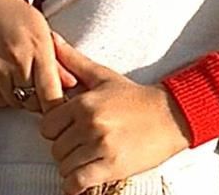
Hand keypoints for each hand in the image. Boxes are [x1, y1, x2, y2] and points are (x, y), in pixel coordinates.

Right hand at [0, 0, 75, 111]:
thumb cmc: (10, 11)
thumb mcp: (40, 27)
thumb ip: (56, 58)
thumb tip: (72, 84)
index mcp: (37, 47)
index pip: (51, 94)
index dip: (58, 106)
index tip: (62, 107)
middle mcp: (16, 61)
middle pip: (34, 103)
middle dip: (41, 101)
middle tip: (43, 91)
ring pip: (16, 103)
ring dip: (22, 98)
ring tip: (23, 78)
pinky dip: (5, 95)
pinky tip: (7, 77)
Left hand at [39, 34, 190, 193]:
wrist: (171, 116)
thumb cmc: (135, 98)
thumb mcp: (102, 76)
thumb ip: (73, 61)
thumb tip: (50, 39)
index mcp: (84, 103)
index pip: (47, 126)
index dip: (55, 130)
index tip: (68, 130)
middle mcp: (90, 125)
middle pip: (55, 148)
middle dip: (65, 149)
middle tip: (80, 145)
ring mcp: (101, 147)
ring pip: (65, 166)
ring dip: (72, 166)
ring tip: (87, 158)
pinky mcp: (112, 167)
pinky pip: (77, 183)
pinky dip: (76, 185)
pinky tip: (84, 177)